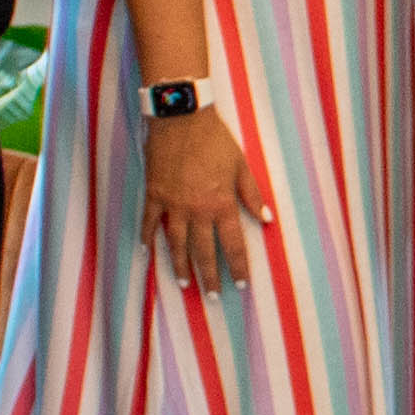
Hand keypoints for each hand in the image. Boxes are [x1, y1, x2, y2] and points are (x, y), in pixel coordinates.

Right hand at [143, 100, 265, 289]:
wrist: (181, 117)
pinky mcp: (153, 194)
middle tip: (212, 297)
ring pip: (176, 244)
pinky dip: (147, 238)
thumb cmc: (215, 139)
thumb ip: (252, 195)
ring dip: (180, 266)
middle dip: (210, 276)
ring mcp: (172, 204)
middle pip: (204, 251)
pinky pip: (149, 222)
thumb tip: (267, 220)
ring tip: (184, 284)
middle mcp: (197, 210)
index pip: (232, 244)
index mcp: (222, 203)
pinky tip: (147, 254)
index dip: (237, 266)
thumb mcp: (241, 165)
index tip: (240, 285)